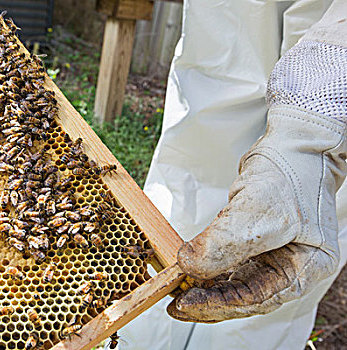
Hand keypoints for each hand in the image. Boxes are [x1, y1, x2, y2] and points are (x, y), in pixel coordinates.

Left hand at [167, 40, 346, 322]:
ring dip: (206, 286)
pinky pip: (230, 261)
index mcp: (305, 268)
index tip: (185, 303)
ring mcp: (272, 254)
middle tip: (176, 304)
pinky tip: (189, 269)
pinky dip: (209, 266)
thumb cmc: (289, 174)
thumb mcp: (258, 211)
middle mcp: (290, 267)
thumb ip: (224, 244)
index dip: (219, 305)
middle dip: (209, 300)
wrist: (295, 144)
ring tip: (177, 289)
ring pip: (235, 281)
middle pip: (244, 296)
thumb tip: (189, 266)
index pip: (257, 299)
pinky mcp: (255, 241)